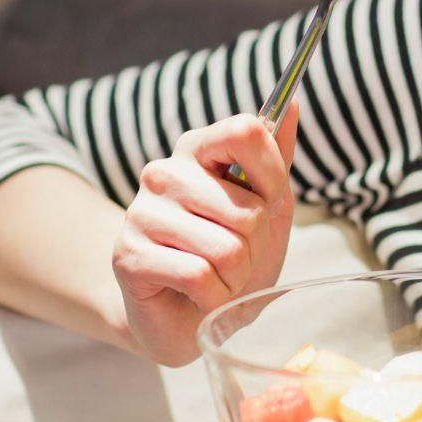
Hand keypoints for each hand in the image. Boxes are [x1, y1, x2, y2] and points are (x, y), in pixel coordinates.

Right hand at [110, 104, 298, 366]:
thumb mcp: (264, 208)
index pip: (246, 131)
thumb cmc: (227, 259)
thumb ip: (276, 159)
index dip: (272, 175)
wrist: (182, 318)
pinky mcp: (129, 255)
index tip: (267, 202)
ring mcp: (142, 213)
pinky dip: (214, 297)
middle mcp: (164, 172)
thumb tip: (292, 103)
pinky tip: (198, 296)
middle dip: (254, 246)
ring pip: (227, 248)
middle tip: (232, 258)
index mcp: (196, 150)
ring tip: (215, 278)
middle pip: (248, 209)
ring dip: (235, 277)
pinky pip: (200, 276)